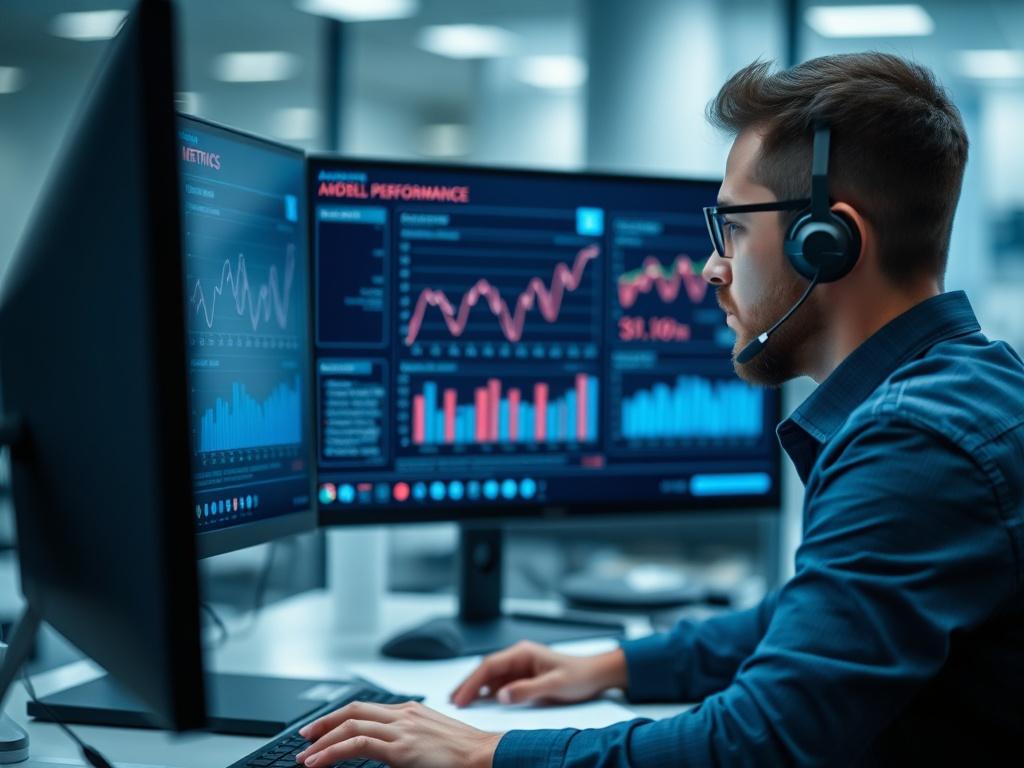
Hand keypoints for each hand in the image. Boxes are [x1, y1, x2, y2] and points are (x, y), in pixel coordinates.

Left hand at [295, 700, 500, 767]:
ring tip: (305, 756)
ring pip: (349, 725)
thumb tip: (387, 752)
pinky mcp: (402, 748)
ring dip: (322, 740)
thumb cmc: (465, 754)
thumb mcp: (431, 740)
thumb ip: (407, 740)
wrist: (487, 756)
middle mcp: (403, 714)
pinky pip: (357, 744)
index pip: (365, 709)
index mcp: (410, 711)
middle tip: (304, 737)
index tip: (321, 730)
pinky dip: (332, 751)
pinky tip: (318, 762)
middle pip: (352, 710)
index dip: (338, 718)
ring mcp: (401, 729)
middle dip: (323, 723)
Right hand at [450, 640, 626, 706]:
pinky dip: (488, 691)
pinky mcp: (525, 676)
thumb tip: (501, 695)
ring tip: (461, 700)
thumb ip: (526, 690)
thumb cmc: (579, 676)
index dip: (472, 682)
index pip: (489, 666)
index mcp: (523, 653)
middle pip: (486, 669)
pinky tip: (481, 700)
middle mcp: (519, 657)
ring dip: (476, 687)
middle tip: (453, 700)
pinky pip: (501, 683)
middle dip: (468, 684)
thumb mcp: (554, 685)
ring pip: (491, 676)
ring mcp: (521, 666)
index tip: (460, 697)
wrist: (596, 675)